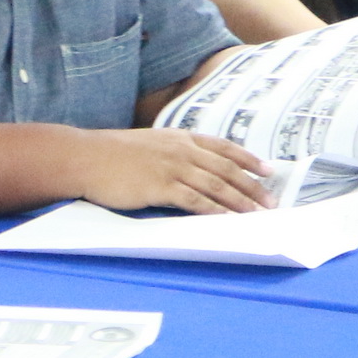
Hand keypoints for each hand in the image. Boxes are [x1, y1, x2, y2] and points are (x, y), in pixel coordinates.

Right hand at [70, 127, 268, 212]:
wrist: (86, 157)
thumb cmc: (112, 154)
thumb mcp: (149, 144)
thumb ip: (172, 152)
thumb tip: (191, 167)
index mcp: (180, 137)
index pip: (223, 147)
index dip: (248, 159)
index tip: (267, 170)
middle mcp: (181, 150)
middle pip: (226, 169)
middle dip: (252, 186)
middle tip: (271, 201)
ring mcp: (172, 167)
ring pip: (216, 186)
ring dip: (240, 202)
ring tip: (257, 215)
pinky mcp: (161, 187)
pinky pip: (196, 201)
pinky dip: (216, 211)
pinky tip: (228, 219)